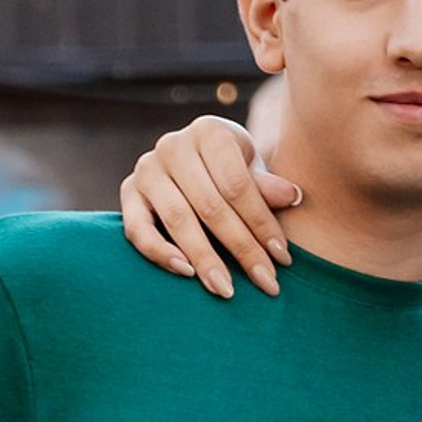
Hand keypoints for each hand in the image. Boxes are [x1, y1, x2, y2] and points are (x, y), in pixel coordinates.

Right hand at [118, 117, 301, 298]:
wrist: (198, 165)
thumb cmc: (234, 172)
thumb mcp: (254, 173)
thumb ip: (268, 187)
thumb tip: (293, 196)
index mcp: (210, 133)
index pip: (237, 186)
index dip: (262, 225)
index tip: (283, 259)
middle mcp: (173, 145)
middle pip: (211, 206)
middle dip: (242, 249)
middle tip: (266, 284)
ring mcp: (147, 168)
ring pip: (177, 219)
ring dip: (205, 259)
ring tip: (227, 289)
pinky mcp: (128, 192)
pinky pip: (137, 228)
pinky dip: (159, 252)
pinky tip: (186, 272)